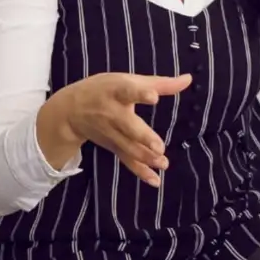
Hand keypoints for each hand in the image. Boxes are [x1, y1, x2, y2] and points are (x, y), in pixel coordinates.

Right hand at [48, 71, 192, 184]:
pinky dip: (140, 171)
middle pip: (128, 126)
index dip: (140, 94)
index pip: (128, 91)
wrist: (70, 111)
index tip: (153, 97)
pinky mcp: (113, 147)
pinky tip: (155, 180)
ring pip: (129, 146)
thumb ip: (160, 83)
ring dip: (146, 157)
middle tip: (159, 147)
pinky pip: (126, 160)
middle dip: (143, 137)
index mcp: (117, 92)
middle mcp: (112, 114)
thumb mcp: (128, 81)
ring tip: (163, 163)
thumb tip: (189, 79)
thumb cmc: (105, 90)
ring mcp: (111, 133)